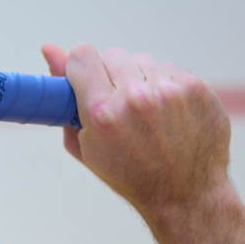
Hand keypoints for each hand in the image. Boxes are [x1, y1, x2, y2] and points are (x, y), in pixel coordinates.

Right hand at [41, 42, 231, 225]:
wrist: (184, 194)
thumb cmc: (128, 173)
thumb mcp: (85, 144)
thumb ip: (63, 97)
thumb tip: (48, 49)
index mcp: (102, 114)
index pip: (82, 56)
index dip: (81, 65)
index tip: (85, 77)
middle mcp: (136, 98)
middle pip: (112, 56)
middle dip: (111, 75)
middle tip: (118, 104)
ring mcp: (169, 92)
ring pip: (142, 61)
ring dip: (139, 80)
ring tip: (146, 113)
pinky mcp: (195, 88)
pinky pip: (169, 69)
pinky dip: (165, 85)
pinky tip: (168, 113)